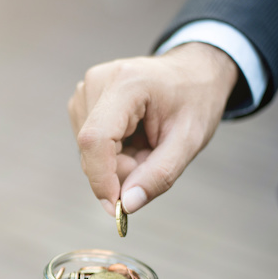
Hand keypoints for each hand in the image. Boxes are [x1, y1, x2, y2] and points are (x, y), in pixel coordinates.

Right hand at [69, 42, 237, 214]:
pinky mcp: (82, 101)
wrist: (193, 71)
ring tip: (147, 144)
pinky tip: (135, 138)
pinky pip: (90, 145)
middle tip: (154, 161)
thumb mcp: (189, 140)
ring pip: (89, 152)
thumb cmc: (195, 100)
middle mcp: (97, 82)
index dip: (101, 178)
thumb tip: (127, 206)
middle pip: (92, 150)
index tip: (117, 208)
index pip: (96, 139)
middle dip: (120, 171)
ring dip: (118, 162)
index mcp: (126, 83)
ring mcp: (86, 90)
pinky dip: (113, 153)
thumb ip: (159, 175)